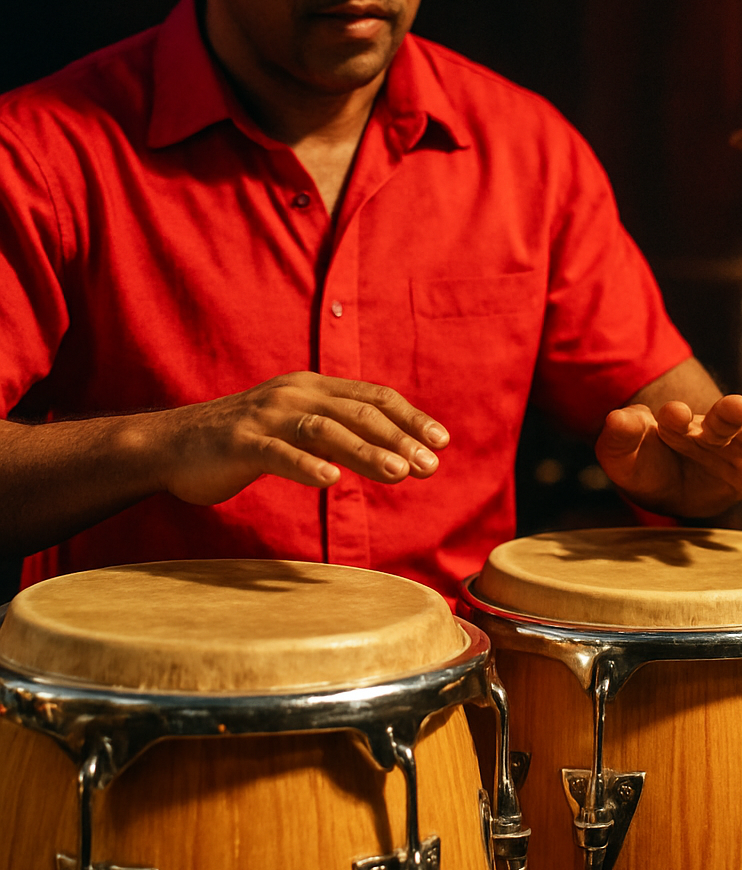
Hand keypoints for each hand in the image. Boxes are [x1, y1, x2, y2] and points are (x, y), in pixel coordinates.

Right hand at [156, 372, 448, 504]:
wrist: (172, 444)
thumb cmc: (246, 442)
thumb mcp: (300, 432)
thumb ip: (342, 437)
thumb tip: (396, 456)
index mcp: (313, 388)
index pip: (373, 398)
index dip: (410, 418)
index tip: (441, 442)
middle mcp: (294, 394)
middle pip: (357, 413)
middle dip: (398, 439)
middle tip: (429, 466)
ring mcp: (266, 416)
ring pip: (325, 430)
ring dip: (366, 451)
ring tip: (399, 473)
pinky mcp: (240, 442)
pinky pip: (278, 452)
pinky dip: (307, 465)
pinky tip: (332, 481)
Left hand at [595, 393, 741, 518]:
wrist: (663, 489)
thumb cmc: (643, 465)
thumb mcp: (620, 455)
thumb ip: (618, 437)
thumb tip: (618, 418)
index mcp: (676, 424)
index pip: (677, 418)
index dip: (676, 417)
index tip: (673, 414)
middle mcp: (708, 434)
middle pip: (721, 421)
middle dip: (727, 413)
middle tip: (735, 404)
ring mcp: (731, 453)